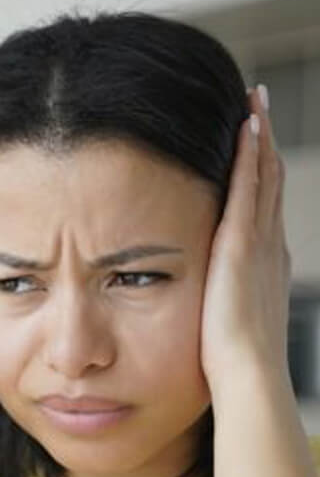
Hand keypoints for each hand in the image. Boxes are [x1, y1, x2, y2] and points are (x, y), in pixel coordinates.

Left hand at [200, 85, 290, 398]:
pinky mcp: (242, 246)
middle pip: (268, 181)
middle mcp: (269, 245)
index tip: (252, 141)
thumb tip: (208, 296)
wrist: (247, 375)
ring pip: (263, 177)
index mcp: (263, 263)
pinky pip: (250, 190)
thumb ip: (220, 298)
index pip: (262, 205)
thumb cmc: (231, 360)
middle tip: (258, 104)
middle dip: (263, 142)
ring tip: (255, 101)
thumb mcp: (226, 319)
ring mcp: (260, 243)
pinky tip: (247, 127)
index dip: (260, 171)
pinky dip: (250, 157)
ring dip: (259, 137)